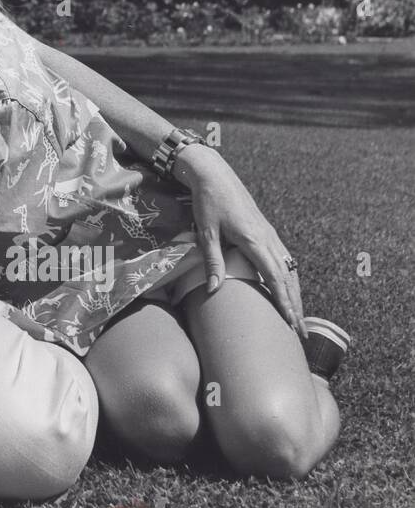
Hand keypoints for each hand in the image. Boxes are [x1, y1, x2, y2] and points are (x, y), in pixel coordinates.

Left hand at [174, 144, 307, 338]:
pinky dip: (289, 278)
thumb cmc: (208, 201)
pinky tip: (288, 289)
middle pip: (288, 278)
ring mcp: (270, 234)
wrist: (215, 175)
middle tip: (301, 332)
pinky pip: (284, 259)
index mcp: (255, 240)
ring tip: (297, 317)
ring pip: (289, 269)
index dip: (284, 302)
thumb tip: (213, 289)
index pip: (275, 278)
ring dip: (294, 293)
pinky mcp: (267, 231)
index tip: (292, 323)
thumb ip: (212, 260)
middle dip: (295, 305)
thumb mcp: (206, 231)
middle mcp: (269, 238)